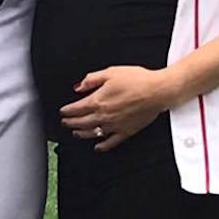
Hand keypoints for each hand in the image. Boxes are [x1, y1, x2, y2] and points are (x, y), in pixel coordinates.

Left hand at [59, 66, 174, 151]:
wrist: (156, 91)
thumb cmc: (136, 80)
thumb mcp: (111, 72)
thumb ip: (92, 79)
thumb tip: (79, 86)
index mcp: (98, 100)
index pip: (77, 109)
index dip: (67, 111)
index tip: (62, 112)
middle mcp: (104, 116)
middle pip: (82, 122)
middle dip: (71, 123)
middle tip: (65, 123)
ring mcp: (114, 126)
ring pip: (93, 133)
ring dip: (82, 134)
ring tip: (76, 133)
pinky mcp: (126, 131)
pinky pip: (111, 142)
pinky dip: (102, 146)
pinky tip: (98, 146)